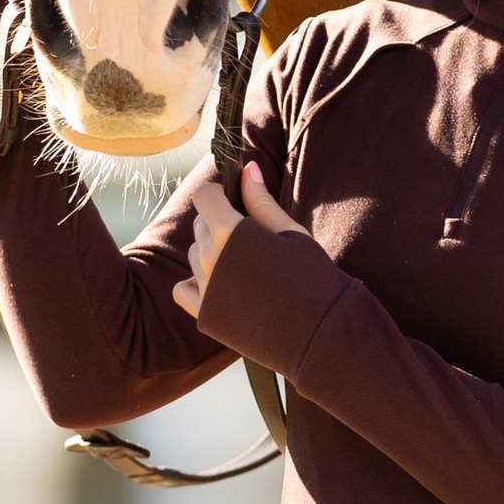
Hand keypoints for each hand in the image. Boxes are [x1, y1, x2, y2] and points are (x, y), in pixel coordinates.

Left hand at [172, 162, 303, 318]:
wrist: (320, 335)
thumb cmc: (314, 279)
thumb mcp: (291, 233)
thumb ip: (262, 200)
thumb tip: (248, 168)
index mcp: (231, 232)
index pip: (204, 196)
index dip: (218, 193)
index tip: (233, 201)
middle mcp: (210, 258)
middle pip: (199, 225)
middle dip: (219, 223)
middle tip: (252, 240)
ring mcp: (205, 289)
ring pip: (195, 255)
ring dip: (213, 253)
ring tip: (247, 268)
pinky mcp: (204, 315)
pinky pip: (183, 288)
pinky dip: (196, 283)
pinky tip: (221, 284)